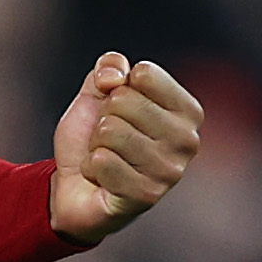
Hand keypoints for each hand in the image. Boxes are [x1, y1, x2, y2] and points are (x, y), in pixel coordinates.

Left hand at [47, 54, 201, 241]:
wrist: (74, 188)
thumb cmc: (95, 138)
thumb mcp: (98, 92)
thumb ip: (109, 66)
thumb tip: (115, 75)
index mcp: (187, 110)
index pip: (144, 74)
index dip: (116, 88)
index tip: (118, 111)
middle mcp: (188, 140)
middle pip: (123, 101)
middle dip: (103, 118)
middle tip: (109, 139)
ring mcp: (170, 170)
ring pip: (110, 130)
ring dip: (97, 144)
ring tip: (106, 157)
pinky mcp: (147, 195)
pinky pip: (101, 161)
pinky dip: (91, 167)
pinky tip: (102, 178)